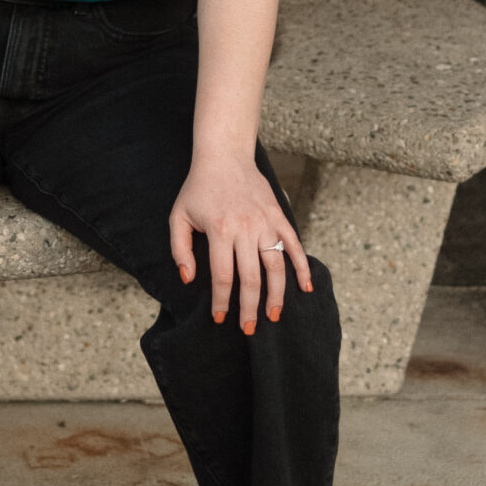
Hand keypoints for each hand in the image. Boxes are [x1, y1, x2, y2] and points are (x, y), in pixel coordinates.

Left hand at [170, 155, 311, 335]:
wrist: (224, 155)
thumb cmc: (198, 189)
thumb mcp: (179, 216)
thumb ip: (180, 249)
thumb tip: (188, 279)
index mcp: (220, 230)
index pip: (223, 276)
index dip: (222, 301)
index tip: (220, 318)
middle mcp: (246, 228)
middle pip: (251, 278)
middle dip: (250, 308)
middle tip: (249, 329)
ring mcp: (266, 222)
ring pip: (276, 266)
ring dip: (277, 295)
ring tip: (273, 316)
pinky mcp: (279, 216)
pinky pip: (294, 246)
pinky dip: (302, 267)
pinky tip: (306, 288)